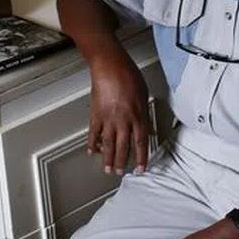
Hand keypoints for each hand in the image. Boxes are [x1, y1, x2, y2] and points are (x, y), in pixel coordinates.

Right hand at [87, 55, 150, 174]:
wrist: (110, 66)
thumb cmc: (128, 75)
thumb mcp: (144, 95)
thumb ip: (144, 113)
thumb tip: (146, 126)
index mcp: (138, 116)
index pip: (141, 142)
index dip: (141, 157)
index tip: (140, 168)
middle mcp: (124, 120)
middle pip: (123, 146)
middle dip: (122, 162)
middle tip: (120, 172)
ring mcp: (108, 118)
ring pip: (108, 143)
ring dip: (108, 158)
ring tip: (107, 168)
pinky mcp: (96, 113)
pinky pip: (94, 132)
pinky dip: (92, 143)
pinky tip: (92, 151)